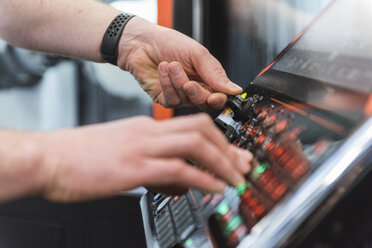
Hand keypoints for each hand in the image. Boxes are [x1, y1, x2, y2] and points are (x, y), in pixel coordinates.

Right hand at [38, 114, 251, 201]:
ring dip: (222, 162)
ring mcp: (142, 148)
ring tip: (236, 178)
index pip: (192, 125)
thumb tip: (176, 176)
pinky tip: (214, 187)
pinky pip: (178, 168)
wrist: (49, 158)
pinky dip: (202, 178)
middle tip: (243, 164)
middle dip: (228, 147)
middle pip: (201, 129)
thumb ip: (150, 160)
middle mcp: (148, 132)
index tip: (232, 154)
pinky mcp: (133, 167)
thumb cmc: (81, 156)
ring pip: (195, 145)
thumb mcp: (122, 150)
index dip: (218, 138)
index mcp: (145, 128)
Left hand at [117, 17, 242, 110]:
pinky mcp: (164, 98)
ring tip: (172, 65)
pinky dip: (167, 85)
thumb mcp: (197, 54)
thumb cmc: (169, 43)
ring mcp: (180, 95)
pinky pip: (172, 101)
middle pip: (204, 104)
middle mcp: (196, 88)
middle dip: (197, 93)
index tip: (215, 97)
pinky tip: (163, 70)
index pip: (220, 96)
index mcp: (208, 78)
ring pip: (187, 102)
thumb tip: (234, 89)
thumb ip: (215, 73)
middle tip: (189, 82)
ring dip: (179, 83)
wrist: (142, 42)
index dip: (219, 100)